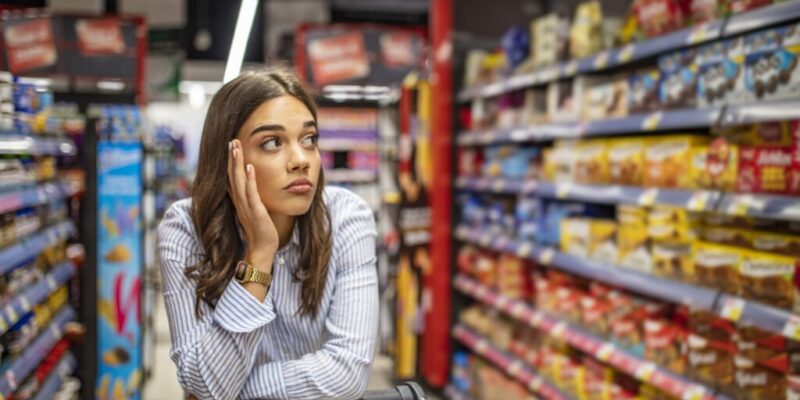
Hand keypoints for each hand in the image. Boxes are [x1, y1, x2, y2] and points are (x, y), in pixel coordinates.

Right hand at [227, 139, 278, 268]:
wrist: (263, 249)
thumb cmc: (262, 230)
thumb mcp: (255, 210)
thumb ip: (252, 198)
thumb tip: (252, 187)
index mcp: (239, 200)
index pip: (232, 177)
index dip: (231, 162)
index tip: (232, 146)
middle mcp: (239, 201)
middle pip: (232, 175)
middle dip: (232, 157)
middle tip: (231, 140)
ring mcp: (246, 206)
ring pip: (239, 181)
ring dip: (237, 163)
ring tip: (236, 147)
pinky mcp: (255, 212)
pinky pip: (251, 193)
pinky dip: (250, 179)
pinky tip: (250, 167)